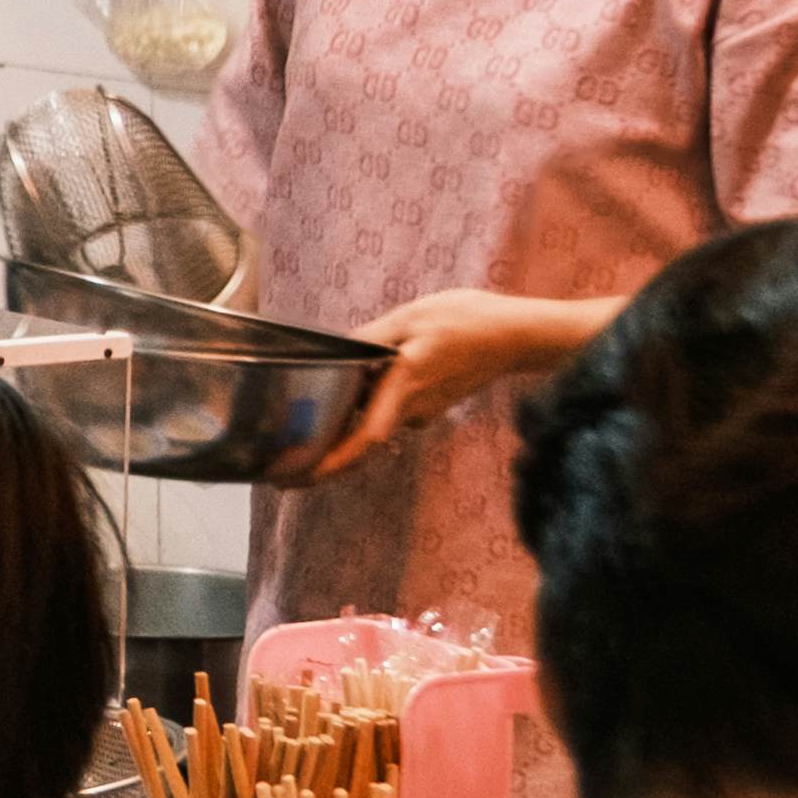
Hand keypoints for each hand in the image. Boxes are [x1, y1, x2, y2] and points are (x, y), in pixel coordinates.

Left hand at [314, 289, 601, 477]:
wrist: (515, 335)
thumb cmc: (466, 321)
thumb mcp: (410, 318)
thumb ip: (371, 338)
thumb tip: (338, 353)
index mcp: (403, 389)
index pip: (363, 439)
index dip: (329, 464)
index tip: (297, 479)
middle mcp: (412, 410)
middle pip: (361, 442)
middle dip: (323, 457)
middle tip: (282, 470)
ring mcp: (422, 411)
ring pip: (374, 427)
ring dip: (342, 434)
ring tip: (302, 434)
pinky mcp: (430, 405)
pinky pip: (390, 415)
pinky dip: (365, 414)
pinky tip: (346, 401)